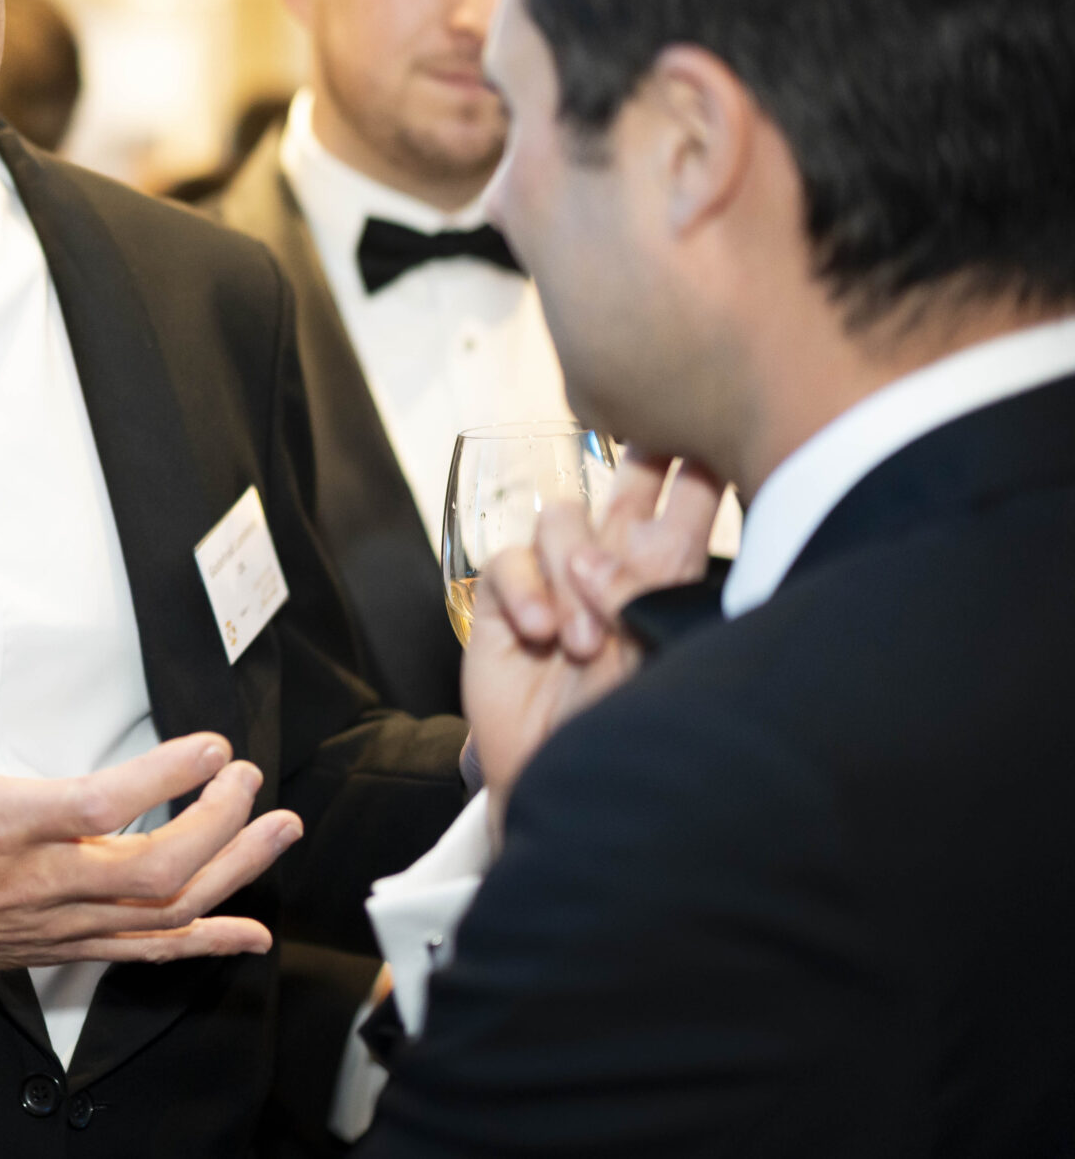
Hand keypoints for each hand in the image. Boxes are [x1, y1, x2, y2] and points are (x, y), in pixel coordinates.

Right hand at [0, 625, 302, 1000]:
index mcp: (5, 828)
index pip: (103, 808)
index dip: (167, 780)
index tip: (212, 747)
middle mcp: (42, 882)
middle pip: (157, 870)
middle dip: (220, 825)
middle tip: (248, 779)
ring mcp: (58, 922)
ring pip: (165, 914)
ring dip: (234, 875)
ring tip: (278, 831)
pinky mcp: (60, 946)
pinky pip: (145, 953)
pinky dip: (205, 941)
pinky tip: (248, 931)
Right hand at [465, 455, 725, 824]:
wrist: (560, 778)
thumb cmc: (624, 728)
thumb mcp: (654, 656)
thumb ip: (642, 595)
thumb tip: (602, 559)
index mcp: (669, 574)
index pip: (692, 498)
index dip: (701, 459)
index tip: (711, 438)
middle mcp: (615, 565)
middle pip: (631, 480)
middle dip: (642, 463)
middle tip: (652, 456)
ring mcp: (557, 577)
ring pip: (562, 517)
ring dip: (573, 575)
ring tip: (585, 641)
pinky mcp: (505, 597)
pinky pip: (510, 561)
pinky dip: (526, 594)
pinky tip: (541, 636)